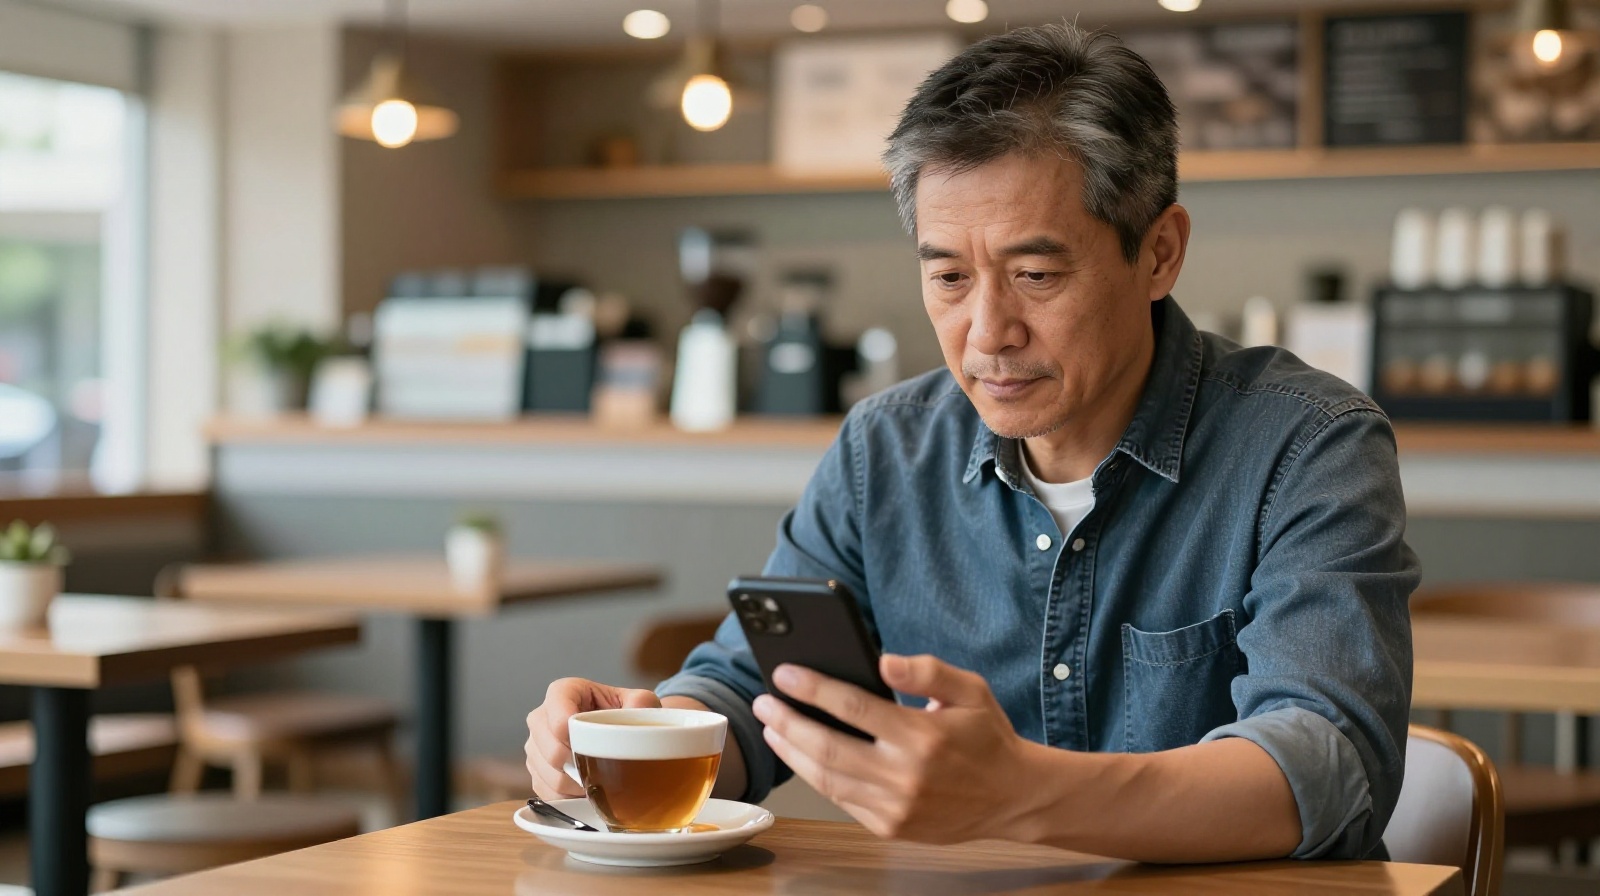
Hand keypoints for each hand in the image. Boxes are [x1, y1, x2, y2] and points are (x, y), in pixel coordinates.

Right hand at [525, 678, 660, 798]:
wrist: (614, 730)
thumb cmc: (623, 712)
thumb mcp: (638, 701)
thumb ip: (642, 702)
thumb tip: (641, 713)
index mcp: (563, 692)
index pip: (559, 717)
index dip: (575, 736)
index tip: (594, 746)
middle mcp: (541, 716)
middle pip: (551, 750)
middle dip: (579, 764)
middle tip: (603, 769)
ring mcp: (535, 745)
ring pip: (548, 774)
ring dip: (575, 783)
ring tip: (598, 779)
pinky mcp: (535, 770)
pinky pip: (545, 790)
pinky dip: (567, 796)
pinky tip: (586, 789)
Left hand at [752, 654, 1030, 843]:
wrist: (1014, 798)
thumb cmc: (987, 737)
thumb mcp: (971, 690)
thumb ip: (927, 670)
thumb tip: (882, 659)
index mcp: (923, 736)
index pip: (853, 707)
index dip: (812, 688)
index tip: (784, 673)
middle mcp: (905, 776)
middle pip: (827, 747)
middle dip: (787, 722)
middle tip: (763, 702)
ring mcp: (896, 807)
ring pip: (827, 779)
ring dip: (792, 751)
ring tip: (772, 727)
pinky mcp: (890, 828)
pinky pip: (841, 800)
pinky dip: (815, 777)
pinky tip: (801, 755)